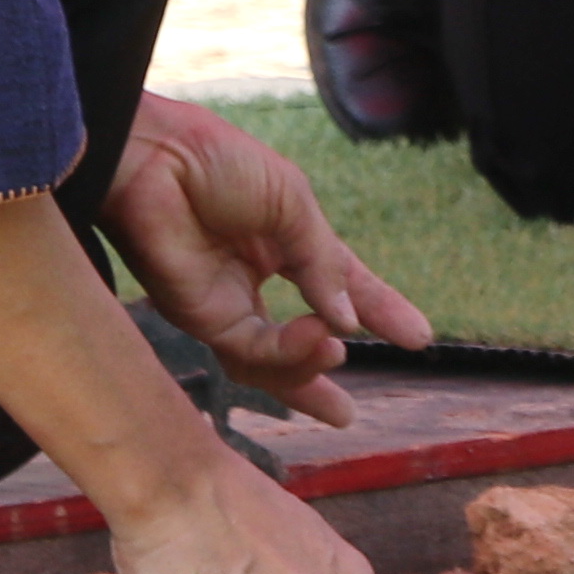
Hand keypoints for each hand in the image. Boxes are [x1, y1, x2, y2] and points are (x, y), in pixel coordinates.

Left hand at [102, 97, 432, 427]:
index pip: (340, 282)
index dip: (378, 308)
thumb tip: (349, 320)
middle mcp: (256, 278)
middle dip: (319, 374)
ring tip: (338, 352)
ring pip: (272, 359)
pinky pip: (252, 351)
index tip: (417, 336)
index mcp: (286, 239)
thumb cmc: (220, 163)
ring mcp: (227, 303)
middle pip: (300, 337)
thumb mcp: (292, 203)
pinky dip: (289, 353)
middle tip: (347, 415)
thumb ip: (321, 263)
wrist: (155, 158)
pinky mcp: (201, 319)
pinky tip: (317, 340)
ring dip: (310, 362)